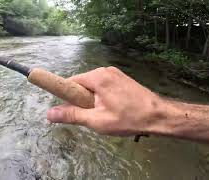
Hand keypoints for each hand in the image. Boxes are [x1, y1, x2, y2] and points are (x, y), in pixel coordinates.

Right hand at [47, 67, 171, 135]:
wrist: (159, 116)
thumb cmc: (128, 118)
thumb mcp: (97, 120)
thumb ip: (72, 115)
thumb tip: (49, 113)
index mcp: (97, 77)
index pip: (71, 82)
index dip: (66, 96)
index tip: (68, 109)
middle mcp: (105, 71)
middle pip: (82, 84)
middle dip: (81, 100)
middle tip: (91, 116)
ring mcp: (115, 74)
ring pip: (93, 86)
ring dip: (92, 100)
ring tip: (103, 115)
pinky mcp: (122, 79)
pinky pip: (104, 87)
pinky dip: (102, 97)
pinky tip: (112, 110)